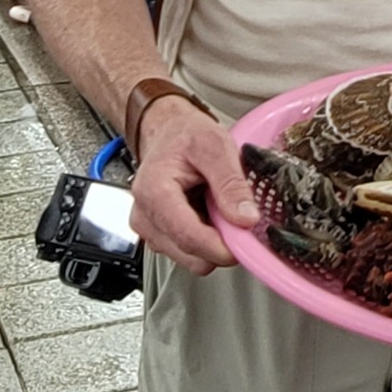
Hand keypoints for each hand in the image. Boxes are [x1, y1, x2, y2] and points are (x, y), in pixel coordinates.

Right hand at [129, 97, 257, 275]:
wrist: (169, 133)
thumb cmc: (186, 135)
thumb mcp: (216, 146)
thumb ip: (231, 183)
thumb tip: (246, 218)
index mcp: (154, 192)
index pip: (187, 236)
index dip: (221, 247)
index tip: (245, 243)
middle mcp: (145, 216)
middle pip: (190, 254)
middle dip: (220, 243)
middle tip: (236, 216)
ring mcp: (149, 229)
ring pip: (192, 259)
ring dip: (212, 241)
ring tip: (216, 208)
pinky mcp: (158, 236)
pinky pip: (189, 253)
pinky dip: (205, 239)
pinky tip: (206, 214)